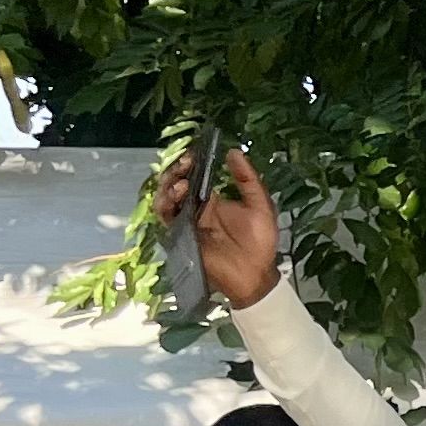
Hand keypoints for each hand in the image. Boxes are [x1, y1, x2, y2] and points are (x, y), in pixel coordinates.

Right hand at [156, 143, 282, 310]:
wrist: (254, 273)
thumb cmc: (260, 242)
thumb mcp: (260, 205)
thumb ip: (247, 179)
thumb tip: (234, 151)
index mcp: (213, 199)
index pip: (194, 174)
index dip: (190, 162)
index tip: (194, 153)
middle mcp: (196, 207)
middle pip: (175, 181)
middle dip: (176, 169)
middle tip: (186, 162)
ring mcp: (186, 221)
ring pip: (166, 196)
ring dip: (169, 184)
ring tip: (182, 182)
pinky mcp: (181, 234)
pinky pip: (165, 216)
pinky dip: (166, 203)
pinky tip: (177, 194)